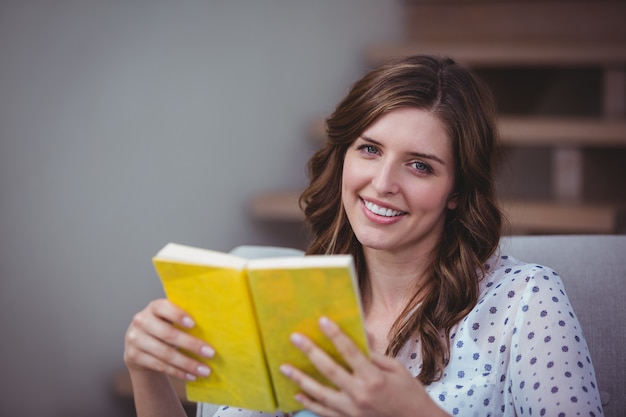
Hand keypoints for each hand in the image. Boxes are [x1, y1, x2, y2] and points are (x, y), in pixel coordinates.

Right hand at [124, 298, 214, 380]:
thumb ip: (184, 318)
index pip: (163, 307)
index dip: (178, 315)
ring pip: (165, 354)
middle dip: (191, 345)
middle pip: (168, 334)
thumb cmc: (163, 327)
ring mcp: (135, 339)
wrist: (139, 344)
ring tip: (205, 370)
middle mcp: (141, 321)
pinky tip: (191, 376)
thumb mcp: (169, 318)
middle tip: (211, 353)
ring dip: (187, 364)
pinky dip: (178, 372)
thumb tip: (213, 327)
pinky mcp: (133, 356)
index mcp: (154, 307)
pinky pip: (159, 366)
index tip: (194, 324)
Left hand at [280, 317, 448, 416]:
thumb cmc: (410, 394)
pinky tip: (298, 395)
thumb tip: (359, 340)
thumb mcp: (397, 369)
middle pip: (329, 369)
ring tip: (284, 368)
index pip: (350, 351)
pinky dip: (310, 403)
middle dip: (310, 351)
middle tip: (295, 338)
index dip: (335, 335)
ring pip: (320, 393)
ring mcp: (353, 411)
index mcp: (374, 378)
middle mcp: (360, 394)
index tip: (322, 321)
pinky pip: (324, 412)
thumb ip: (375, 355)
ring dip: (300, 379)